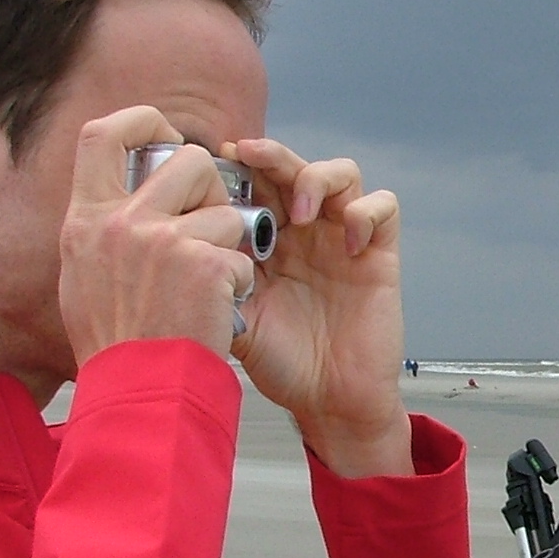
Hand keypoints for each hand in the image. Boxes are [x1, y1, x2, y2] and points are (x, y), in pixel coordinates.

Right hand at [60, 108, 252, 364]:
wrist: (138, 392)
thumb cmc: (117, 346)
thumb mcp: (84, 277)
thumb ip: (105, 231)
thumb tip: (127, 195)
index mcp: (85, 219)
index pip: (102, 133)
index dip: (142, 120)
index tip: (166, 135)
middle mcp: (120, 222)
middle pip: (190, 159)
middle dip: (215, 187)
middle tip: (212, 228)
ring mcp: (163, 241)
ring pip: (227, 211)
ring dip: (230, 246)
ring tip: (209, 287)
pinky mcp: (203, 265)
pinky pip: (241, 256)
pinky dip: (238, 285)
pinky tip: (216, 312)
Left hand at [225, 136, 412, 476]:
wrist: (328, 401)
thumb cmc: (281, 364)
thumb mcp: (230, 318)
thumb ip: (209, 281)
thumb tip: (175, 248)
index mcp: (265, 241)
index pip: (252, 184)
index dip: (235, 168)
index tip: (210, 165)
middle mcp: (304, 233)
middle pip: (292, 167)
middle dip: (270, 155)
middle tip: (247, 155)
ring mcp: (342, 239)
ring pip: (341, 173)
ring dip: (318, 178)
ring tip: (301, 211)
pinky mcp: (378, 254)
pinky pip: (382, 207)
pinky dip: (366, 212)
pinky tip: (349, 242)